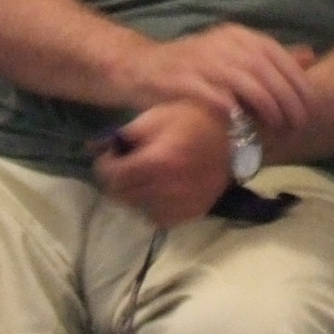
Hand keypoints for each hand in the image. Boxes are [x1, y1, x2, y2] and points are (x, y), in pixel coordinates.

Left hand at [93, 100, 233, 225]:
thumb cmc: (196, 118)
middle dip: (117, 180)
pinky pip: (159, 218)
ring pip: (138, 209)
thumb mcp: (158, 115)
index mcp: (157, 161)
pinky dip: (154, 207)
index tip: (109, 156)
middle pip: (122, 195)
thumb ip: (125, 134)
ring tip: (142, 178)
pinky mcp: (192, 213)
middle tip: (124, 166)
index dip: (104, 165)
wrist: (239, 135)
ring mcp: (181, 204)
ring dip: (134, 195)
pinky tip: (160, 191)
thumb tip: (94, 147)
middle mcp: (167, 188)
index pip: (111, 175)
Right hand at [130, 24, 315, 133]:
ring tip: (275, 126)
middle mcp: (221, 43)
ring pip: (242, 81)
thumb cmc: (194, 66)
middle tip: (297, 122)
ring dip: (264, 105)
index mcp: (237, 35)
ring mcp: (199, 60)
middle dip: (285, 97)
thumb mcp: (234, 55)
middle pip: (263, 69)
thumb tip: (310, 56)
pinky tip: (241, 122)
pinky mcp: (179, 80)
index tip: (310, 103)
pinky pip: (210, 93)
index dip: (296, 78)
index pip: (275, 53)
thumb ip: (269, 57)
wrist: (141, 66)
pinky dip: (229, 107)